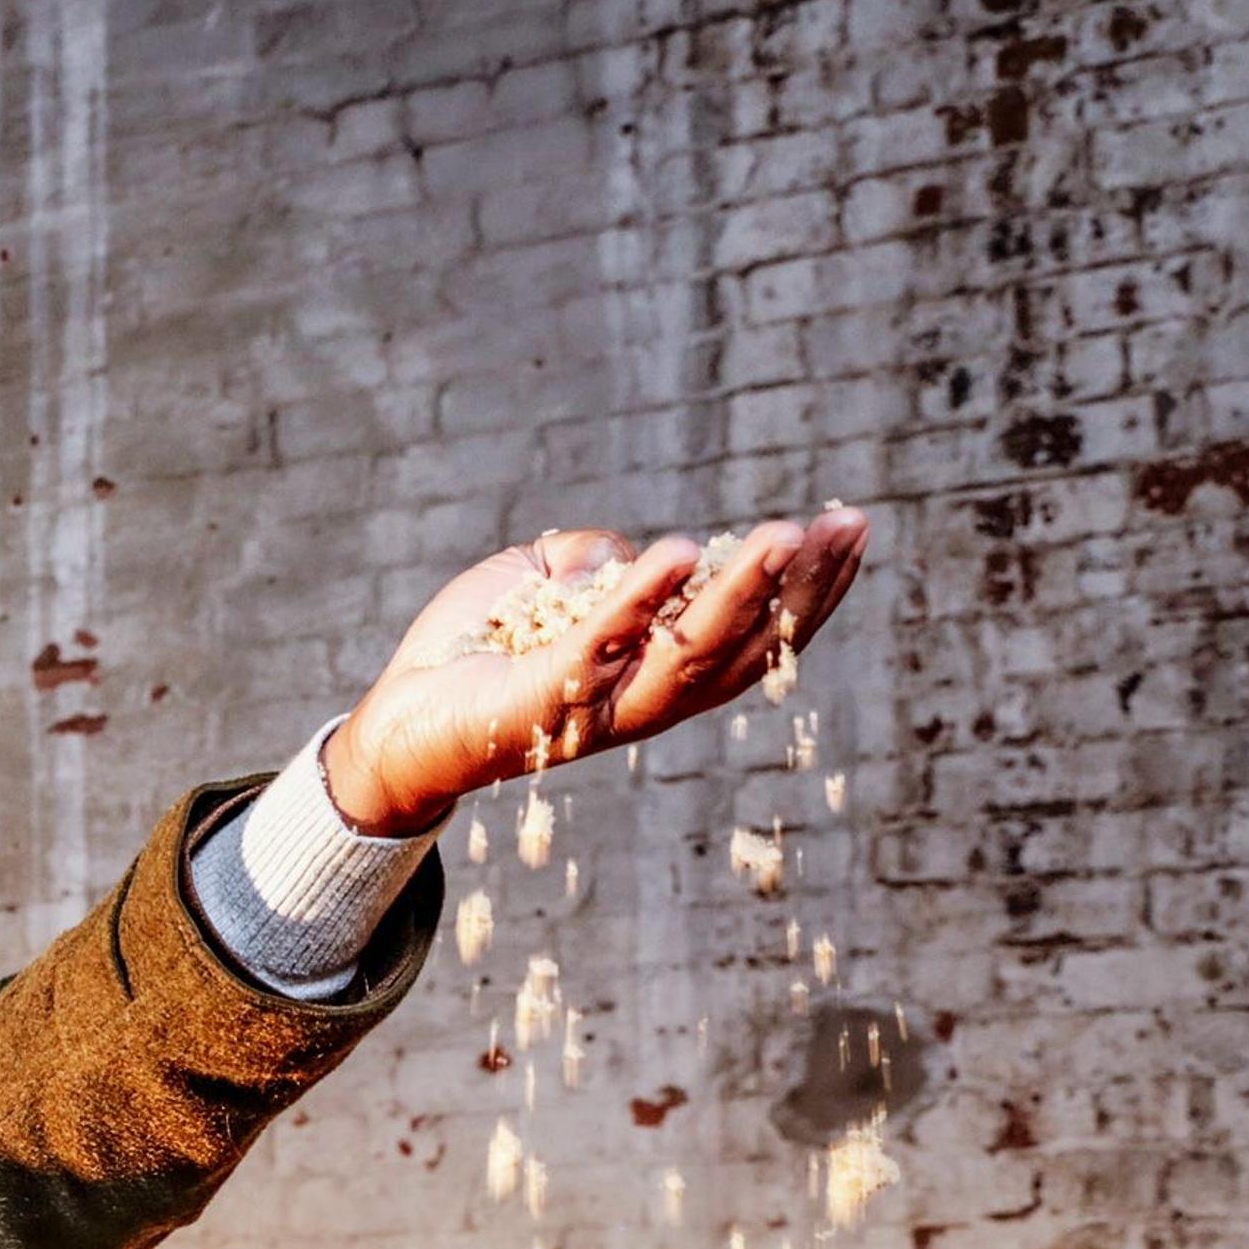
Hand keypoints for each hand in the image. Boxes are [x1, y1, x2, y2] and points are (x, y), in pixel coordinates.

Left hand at [322, 508, 872, 835]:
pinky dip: (640, 601)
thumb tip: (630, 548)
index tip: (851, 529)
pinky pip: (599, 648)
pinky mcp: (540, 705)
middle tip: (847, 525)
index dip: (807, 588)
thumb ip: (597, 563)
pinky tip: (679, 551)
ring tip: (785, 536)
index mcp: (655, 675)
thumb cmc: (475, 655)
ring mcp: (593, 710)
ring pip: (687, 657)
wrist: (397, 723)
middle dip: (800, 587)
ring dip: (741, 593)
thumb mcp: (544, 586)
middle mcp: (640, 702)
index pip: (751, 635)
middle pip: (741, 649)